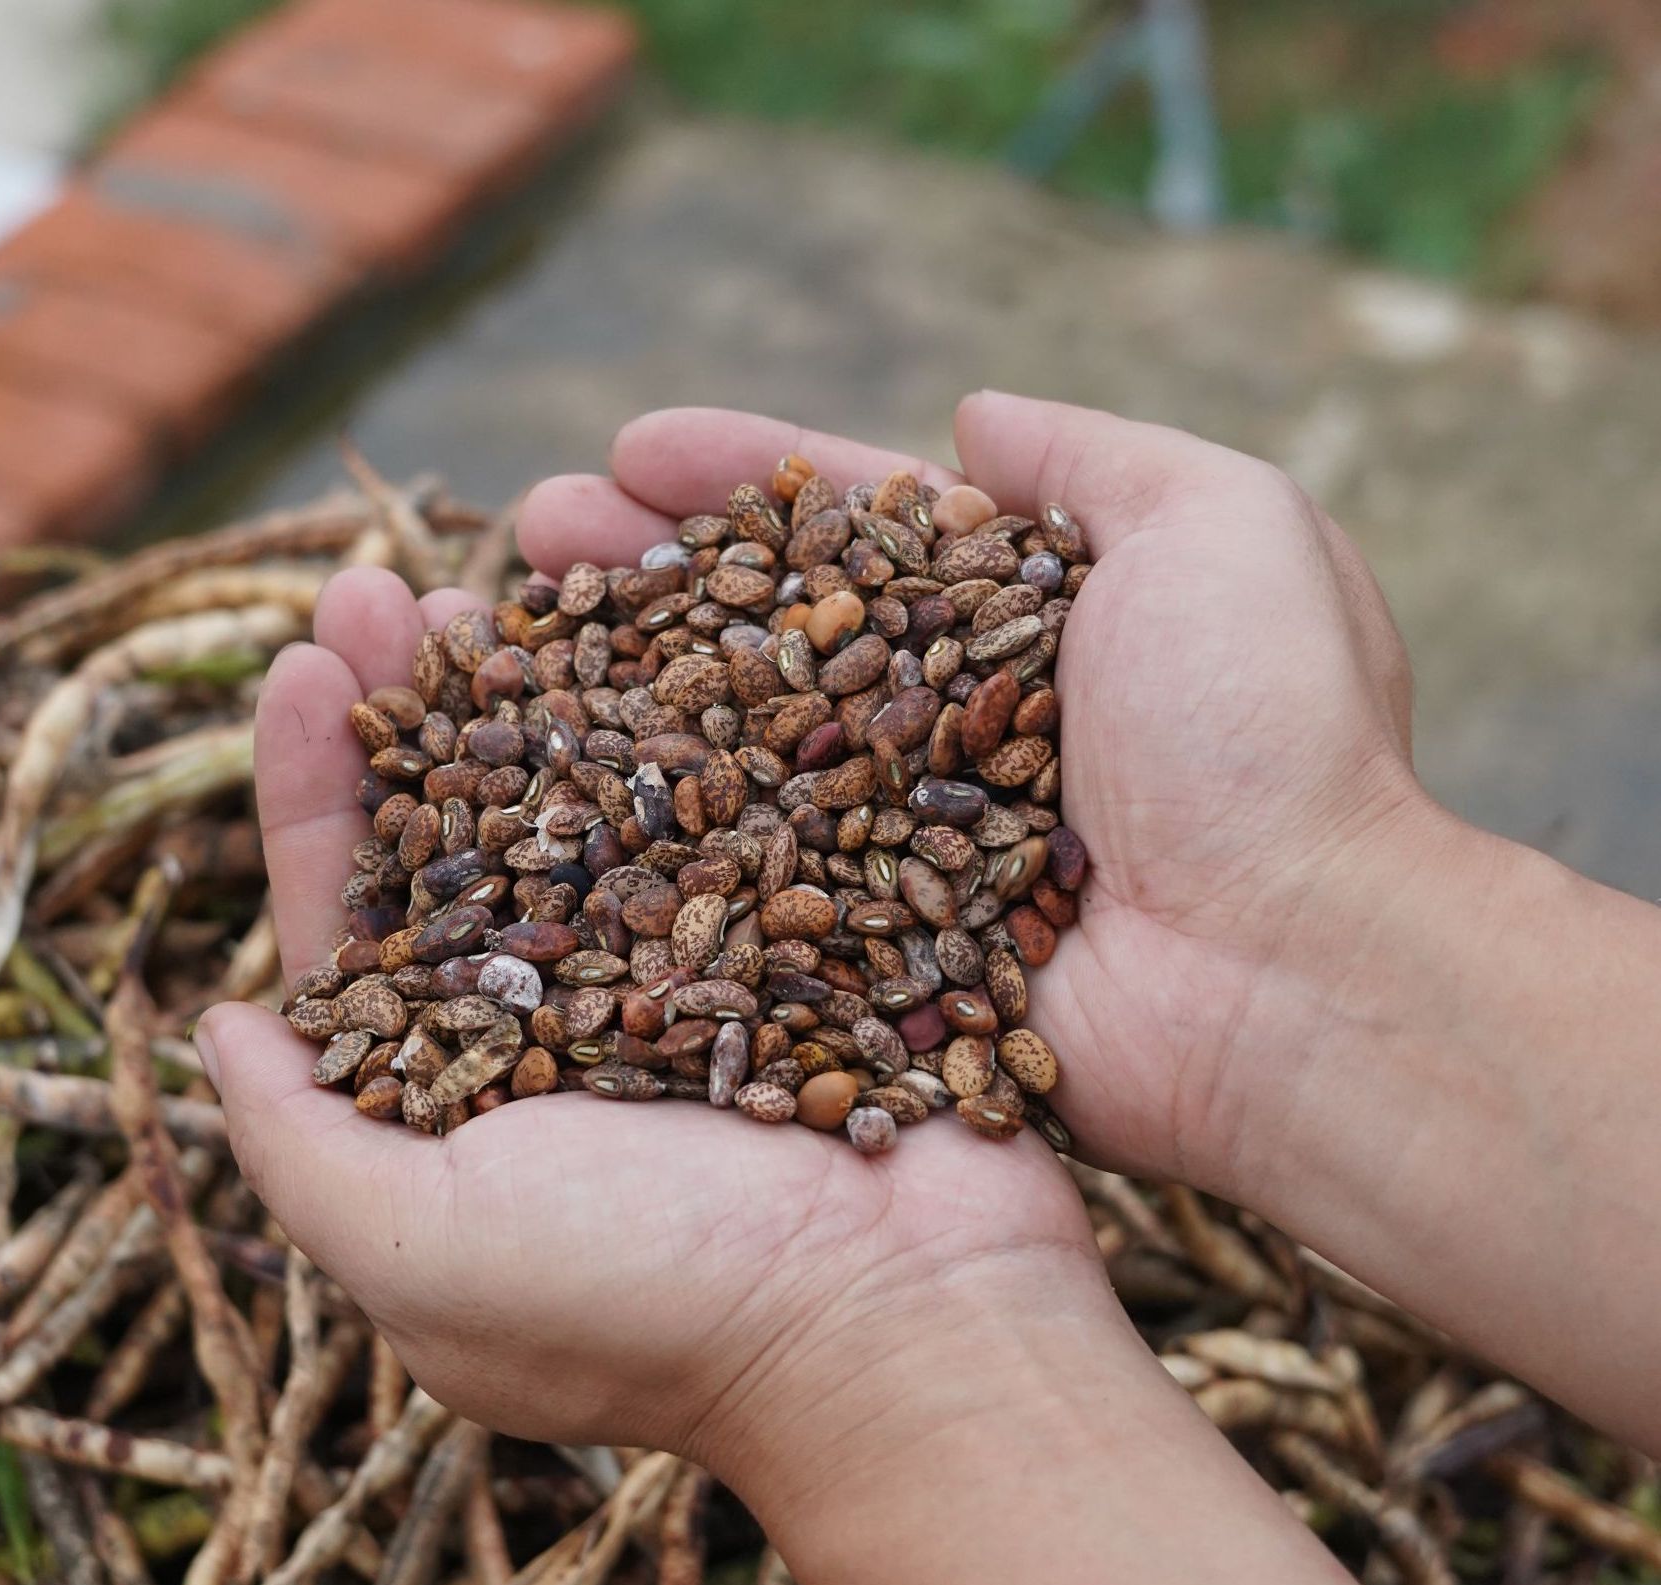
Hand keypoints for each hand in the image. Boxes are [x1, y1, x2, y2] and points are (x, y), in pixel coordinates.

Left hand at [195, 567, 1111, 1499]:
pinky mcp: (793, 954)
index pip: (354, 935)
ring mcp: (682, 991)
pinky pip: (724, 818)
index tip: (307, 670)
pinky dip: (685, 726)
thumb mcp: (418, 1252)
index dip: (317, 800)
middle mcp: (559, 1041)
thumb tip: (213, 1028)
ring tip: (505, 568)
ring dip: (541, 694)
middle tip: (386, 586)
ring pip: (590, 814)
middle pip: (463, 849)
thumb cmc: (646, 1302)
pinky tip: (657, 624)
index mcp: (453, 1110)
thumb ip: (298, 1143)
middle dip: (416, 717)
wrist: (901, 1326)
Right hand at [518, 394, 1436, 1195]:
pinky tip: (538, 811)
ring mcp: (905, 852)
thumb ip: (1096, 455)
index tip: (626, 445)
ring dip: (611, 701)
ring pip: (731, 759)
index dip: (738, 480)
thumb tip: (972, 415)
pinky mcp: (877, 959)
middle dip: (643, 578)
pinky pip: (743, 891)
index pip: (852, 528)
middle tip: (522, 537)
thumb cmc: (1266, 742)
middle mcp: (950, 735)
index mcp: (1026, 626)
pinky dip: (645, 850)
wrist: (1289, 976)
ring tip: (487, 643)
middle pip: (765, 637)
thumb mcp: (1225, 526)